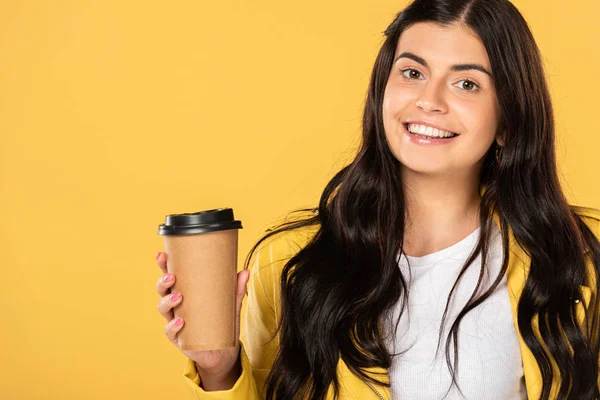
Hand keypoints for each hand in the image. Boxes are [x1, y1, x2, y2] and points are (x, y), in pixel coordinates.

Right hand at [155, 251, 249, 388]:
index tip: (162, 254)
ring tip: (178, 296)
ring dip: (168, 301)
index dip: (164, 265)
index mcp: (185, 292)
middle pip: (162, 291)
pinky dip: (173, 326)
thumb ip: (236, 289)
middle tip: (172, 276)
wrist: (222, 351)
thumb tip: (245, 271)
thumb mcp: (230, 304)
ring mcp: (174, 321)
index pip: (171, 276)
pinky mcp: (178, 338)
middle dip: (163, 282)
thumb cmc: (221, 322)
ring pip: (163, 309)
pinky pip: (170, 331)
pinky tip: (181, 322)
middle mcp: (176, 306)